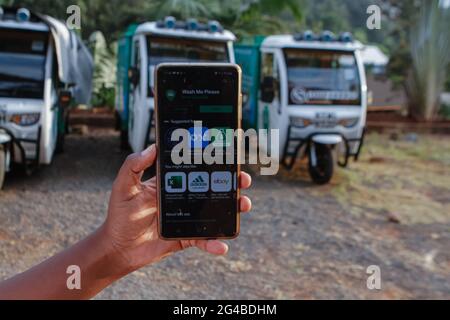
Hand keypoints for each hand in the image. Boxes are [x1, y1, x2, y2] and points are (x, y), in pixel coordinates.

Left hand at [100, 144, 251, 274]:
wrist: (117, 249)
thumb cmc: (119, 216)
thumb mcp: (123, 186)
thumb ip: (134, 165)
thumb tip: (153, 146)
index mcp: (170, 183)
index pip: (195, 169)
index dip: (212, 163)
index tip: (227, 156)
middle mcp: (182, 198)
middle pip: (212, 187)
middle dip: (231, 182)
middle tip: (242, 179)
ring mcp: (187, 218)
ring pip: (215, 212)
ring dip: (232, 208)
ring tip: (242, 205)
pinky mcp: (186, 237)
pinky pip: (204, 239)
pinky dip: (214, 242)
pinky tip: (221, 244)